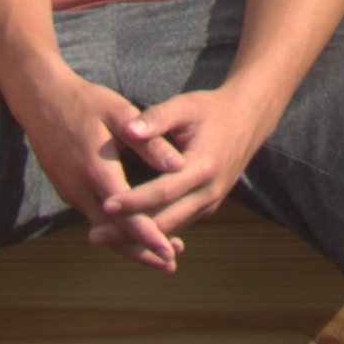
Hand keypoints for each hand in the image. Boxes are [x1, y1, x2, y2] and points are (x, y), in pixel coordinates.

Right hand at [14, 75, 179, 269]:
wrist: (40, 99)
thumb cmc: (84, 101)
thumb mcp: (120, 113)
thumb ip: (148, 141)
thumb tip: (180, 165)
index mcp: (96, 170)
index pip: (125, 214)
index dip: (148, 236)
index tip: (170, 252)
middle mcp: (80, 189)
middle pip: (113, 232)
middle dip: (141, 251)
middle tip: (171, 264)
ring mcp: (71, 192)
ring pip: (103, 228)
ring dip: (128, 244)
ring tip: (160, 255)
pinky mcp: (68, 190)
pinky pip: (94, 218)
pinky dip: (115, 230)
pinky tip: (135, 231)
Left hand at [105, 85, 264, 245]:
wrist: (248, 119)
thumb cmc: (211, 109)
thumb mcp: (186, 106)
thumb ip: (157, 118)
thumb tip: (129, 129)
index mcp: (203, 166)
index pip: (163, 191)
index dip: (134, 201)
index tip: (105, 205)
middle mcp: (209, 192)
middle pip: (165, 221)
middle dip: (129, 232)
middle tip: (94, 235)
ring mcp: (210, 203)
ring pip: (171, 228)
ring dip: (138, 237)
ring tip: (102, 237)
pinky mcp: (207, 206)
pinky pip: (178, 223)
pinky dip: (153, 231)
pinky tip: (126, 232)